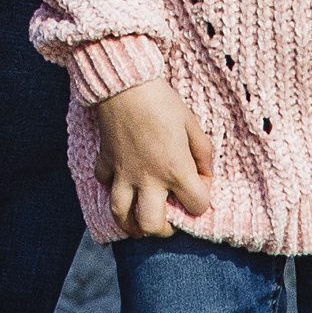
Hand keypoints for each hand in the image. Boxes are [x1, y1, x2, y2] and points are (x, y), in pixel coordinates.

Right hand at [92, 81, 213, 237]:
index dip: (202, 199)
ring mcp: (124, 174)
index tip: (200, 185)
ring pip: (121, 215)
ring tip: (139, 224)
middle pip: (152, 225)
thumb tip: (206, 174)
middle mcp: (149, 179)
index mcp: (176, 170)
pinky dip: (112, 187)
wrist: (125, 82)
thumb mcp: (192, 123)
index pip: (196, 205)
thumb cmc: (162, 101)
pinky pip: (105, 184)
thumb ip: (203, 153)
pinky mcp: (106, 162)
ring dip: (131, 224)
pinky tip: (120, 183)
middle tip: (168, 219)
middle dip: (163, 230)